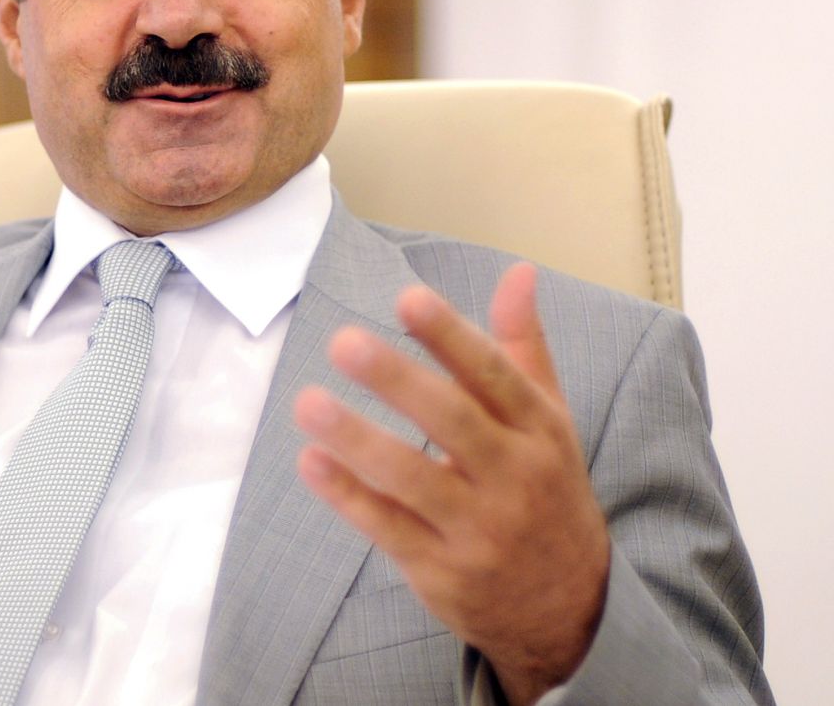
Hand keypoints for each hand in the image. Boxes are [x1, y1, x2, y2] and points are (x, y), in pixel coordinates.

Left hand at [293, 263, 609, 705]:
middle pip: (452, 422)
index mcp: (539, 431)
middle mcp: (512, 478)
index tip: (408, 298)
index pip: (494, 375)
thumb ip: (523, 345)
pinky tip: (310, 462)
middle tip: (344, 342)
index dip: (451, 336)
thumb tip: (518, 271)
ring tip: (308, 402)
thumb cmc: (546, 491)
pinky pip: (388, 529)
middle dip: (397, 380)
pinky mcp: (441, 571)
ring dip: (357, 439)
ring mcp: (477, 528)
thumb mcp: (550, 420)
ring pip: (412, 479)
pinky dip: (348, 496)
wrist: (571, 609)